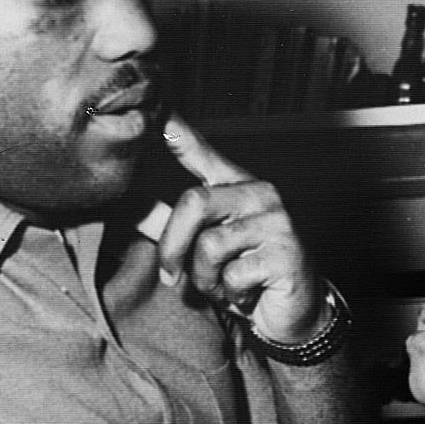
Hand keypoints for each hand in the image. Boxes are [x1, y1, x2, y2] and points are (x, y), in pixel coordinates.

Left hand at [155, 115, 328, 343]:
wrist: (292, 313)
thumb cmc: (244, 276)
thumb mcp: (203, 249)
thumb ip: (171, 226)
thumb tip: (132, 208)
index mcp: (236, 186)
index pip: (203, 152)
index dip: (179, 134)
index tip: (157, 110)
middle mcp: (259, 194)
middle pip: (194, 203)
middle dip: (172, 246)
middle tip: (171, 276)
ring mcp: (277, 221)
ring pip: (210, 245)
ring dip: (205, 278)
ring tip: (223, 285)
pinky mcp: (286, 253)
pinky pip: (233, 274)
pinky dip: (230, 294)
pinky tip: (246, 295)